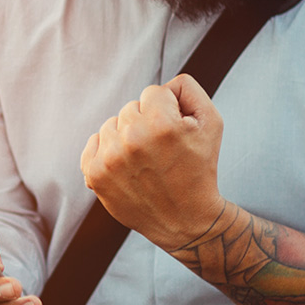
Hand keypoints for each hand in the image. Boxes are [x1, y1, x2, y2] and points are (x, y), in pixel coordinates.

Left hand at [80, 73, 229, 249]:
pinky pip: (93, 143)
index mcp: (161, 123)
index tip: (175, 135)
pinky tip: (126, 166)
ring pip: (112, 124)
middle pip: (131, 107)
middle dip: (147, 123)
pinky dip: (107, 151)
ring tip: (146, 162)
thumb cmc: (200, 168)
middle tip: (163, 152)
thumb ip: (188, 90)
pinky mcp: (94, 174)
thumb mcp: (211, 122)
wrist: (186, 220)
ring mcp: (109, 158)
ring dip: (126, 137)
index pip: (153, 92)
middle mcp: (132, 139)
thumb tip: (163, 84)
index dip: (168, 111)